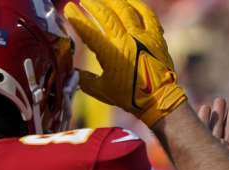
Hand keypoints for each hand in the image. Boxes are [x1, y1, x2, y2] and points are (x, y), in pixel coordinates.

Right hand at [64, 0, 186, 126]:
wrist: (159, 100)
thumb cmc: (130, 97)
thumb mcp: (102, 90)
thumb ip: (85, 80)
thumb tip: (72, 72)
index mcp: (111, 54)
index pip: (89, 31)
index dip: (77, 18)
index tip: (68, 8)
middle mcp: (126, 41)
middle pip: (106, 15)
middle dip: (93, 5)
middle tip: (84, 0)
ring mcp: (143, 37)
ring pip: (126, 9)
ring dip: (112, 1)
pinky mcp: (156, 37)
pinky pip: (147, 14)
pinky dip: (138, 5)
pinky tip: (129, 1)